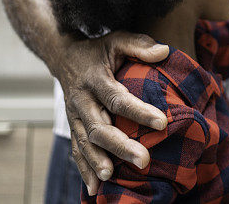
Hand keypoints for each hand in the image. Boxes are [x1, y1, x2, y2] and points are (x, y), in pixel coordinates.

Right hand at [53, 31, 169, 194]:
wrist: (63, 55)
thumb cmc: (98, 49)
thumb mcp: (117, 39)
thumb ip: (140, 44)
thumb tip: (166, 51)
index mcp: (95, 78)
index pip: (117, 98)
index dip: (139, 111)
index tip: (162, 122)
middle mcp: (81, 100)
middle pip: (99, 127)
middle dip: (121, 145)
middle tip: (144, 160)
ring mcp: (73, 115)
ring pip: (85, 142)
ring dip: (98, 162)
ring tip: (114, 177)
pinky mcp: (72, 126)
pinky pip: (76, 150)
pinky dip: (84, 170)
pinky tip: (95, 188)